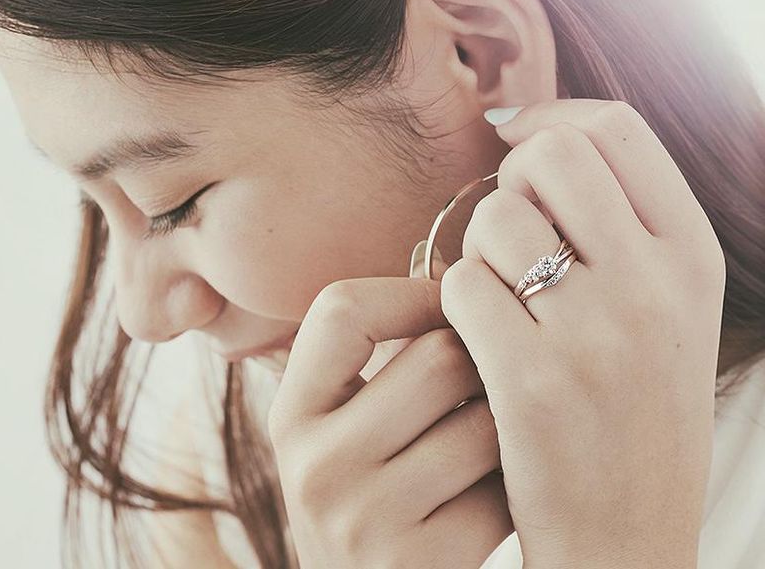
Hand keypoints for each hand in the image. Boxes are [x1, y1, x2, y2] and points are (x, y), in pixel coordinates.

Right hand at [267, 257, 513, 568]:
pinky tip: (504, 493)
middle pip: (437, 357)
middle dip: (481, 364)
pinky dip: (519, 483)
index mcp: (292, 415)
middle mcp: (314, 465)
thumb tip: (462, 273)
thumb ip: (385, 355)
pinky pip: (504, 488)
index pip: (342, 308)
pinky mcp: (417, 563)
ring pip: (486, 421)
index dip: (412, 292)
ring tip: (498, 440)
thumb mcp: (347, 429)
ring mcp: (361, 519)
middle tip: (492, 382)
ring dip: (509, 425)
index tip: (453, 304)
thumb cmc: (373, 497)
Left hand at [440, 99, 724, 568]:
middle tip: (507, 230)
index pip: (617, 130)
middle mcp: (654, 284)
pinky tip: (477, 339)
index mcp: (692, 257)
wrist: (628, 536)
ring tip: (495, 295)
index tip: (513, 133)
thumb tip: (535, 137)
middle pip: (553, 157)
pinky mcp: (535, 380)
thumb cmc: (632, 413)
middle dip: (511, 180)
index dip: (552, 117)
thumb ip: (620, 225)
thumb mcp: (663, 310)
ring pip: (496, 217)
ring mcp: (598, 332)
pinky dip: (456, 302)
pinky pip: (462, 286)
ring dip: (477, 247)